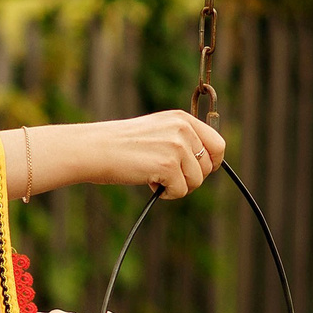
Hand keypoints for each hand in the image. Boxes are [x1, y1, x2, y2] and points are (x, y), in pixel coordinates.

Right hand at [96, 111, 225, 199]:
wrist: (95, 148)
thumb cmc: (121, 145)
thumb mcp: (157, 131)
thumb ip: (181, 140)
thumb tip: (207, 163)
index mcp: (182, 119)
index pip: (218, 144)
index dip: (211, 163)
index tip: (199, 172)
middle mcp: (183, 129)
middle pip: (209, 167)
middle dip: (191, 178)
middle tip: (168, 177)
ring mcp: (176, 146)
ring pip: (196, 181)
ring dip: (177, 186)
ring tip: (154, 176)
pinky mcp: (168, 164)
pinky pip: (181, 191)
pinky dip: (167, 194)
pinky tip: (149, 182)